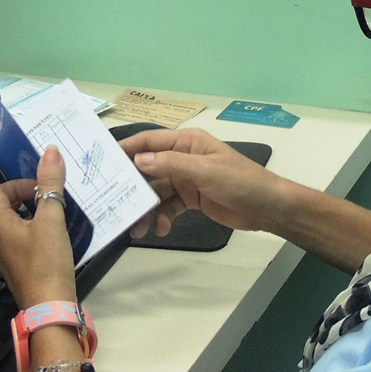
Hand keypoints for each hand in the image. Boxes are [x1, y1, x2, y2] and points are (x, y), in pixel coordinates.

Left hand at [0, 146, 78, 308]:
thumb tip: (50, 150)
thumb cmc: (47, 261)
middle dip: (16, 199)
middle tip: (40, 198)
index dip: (15, 184)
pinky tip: (48, 237)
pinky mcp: (14, 268)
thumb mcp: (52, 219)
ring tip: (46, 215)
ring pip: (4, 227)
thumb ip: (51, 184)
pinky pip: (13, 242)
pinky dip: (26, 233)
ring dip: (21, 216)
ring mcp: (3, 256)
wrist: (49, 305)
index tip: (38, 188)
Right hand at [124, 128, 285, 237]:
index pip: (150, 141)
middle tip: (114, 202)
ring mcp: (186, 179)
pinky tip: (162, 229)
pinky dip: (162, 218)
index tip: (104, 162)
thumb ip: (171, 164)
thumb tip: (138, 159)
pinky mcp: (191, 199)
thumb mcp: (205, 170)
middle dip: (133, 186)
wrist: (266, 207)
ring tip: (139, 228)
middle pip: (149, 169)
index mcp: (187, 143)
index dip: (127, 149)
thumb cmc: (240, 181)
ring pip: (157, 192)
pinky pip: (169, 207)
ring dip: (147, 209)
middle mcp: (183, 158)